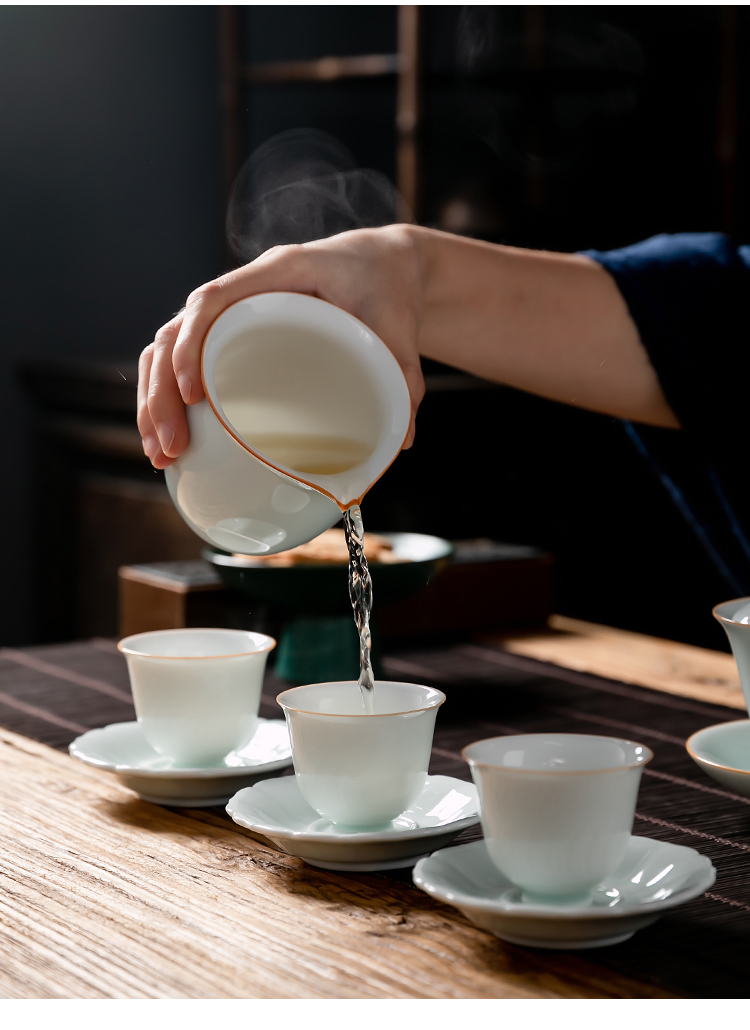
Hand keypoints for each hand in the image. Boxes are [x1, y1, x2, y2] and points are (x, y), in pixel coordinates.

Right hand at [137, 224, 425, 467]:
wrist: (383, 264)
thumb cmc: (386, 284)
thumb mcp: (399, 325)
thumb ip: (405, 374)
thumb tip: (401, 440)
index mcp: (278, 272)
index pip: (213, 300)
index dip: (192, 344)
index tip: (192, 394)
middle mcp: (246, 289)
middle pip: (176, 332)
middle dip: (161, 393)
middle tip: (169, 446)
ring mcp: (234, 312)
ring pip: (169, 348)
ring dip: (155, 400)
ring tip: (161, 454)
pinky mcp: (235, 334)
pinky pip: (187, 359)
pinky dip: (170, 397)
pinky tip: (170, 437)